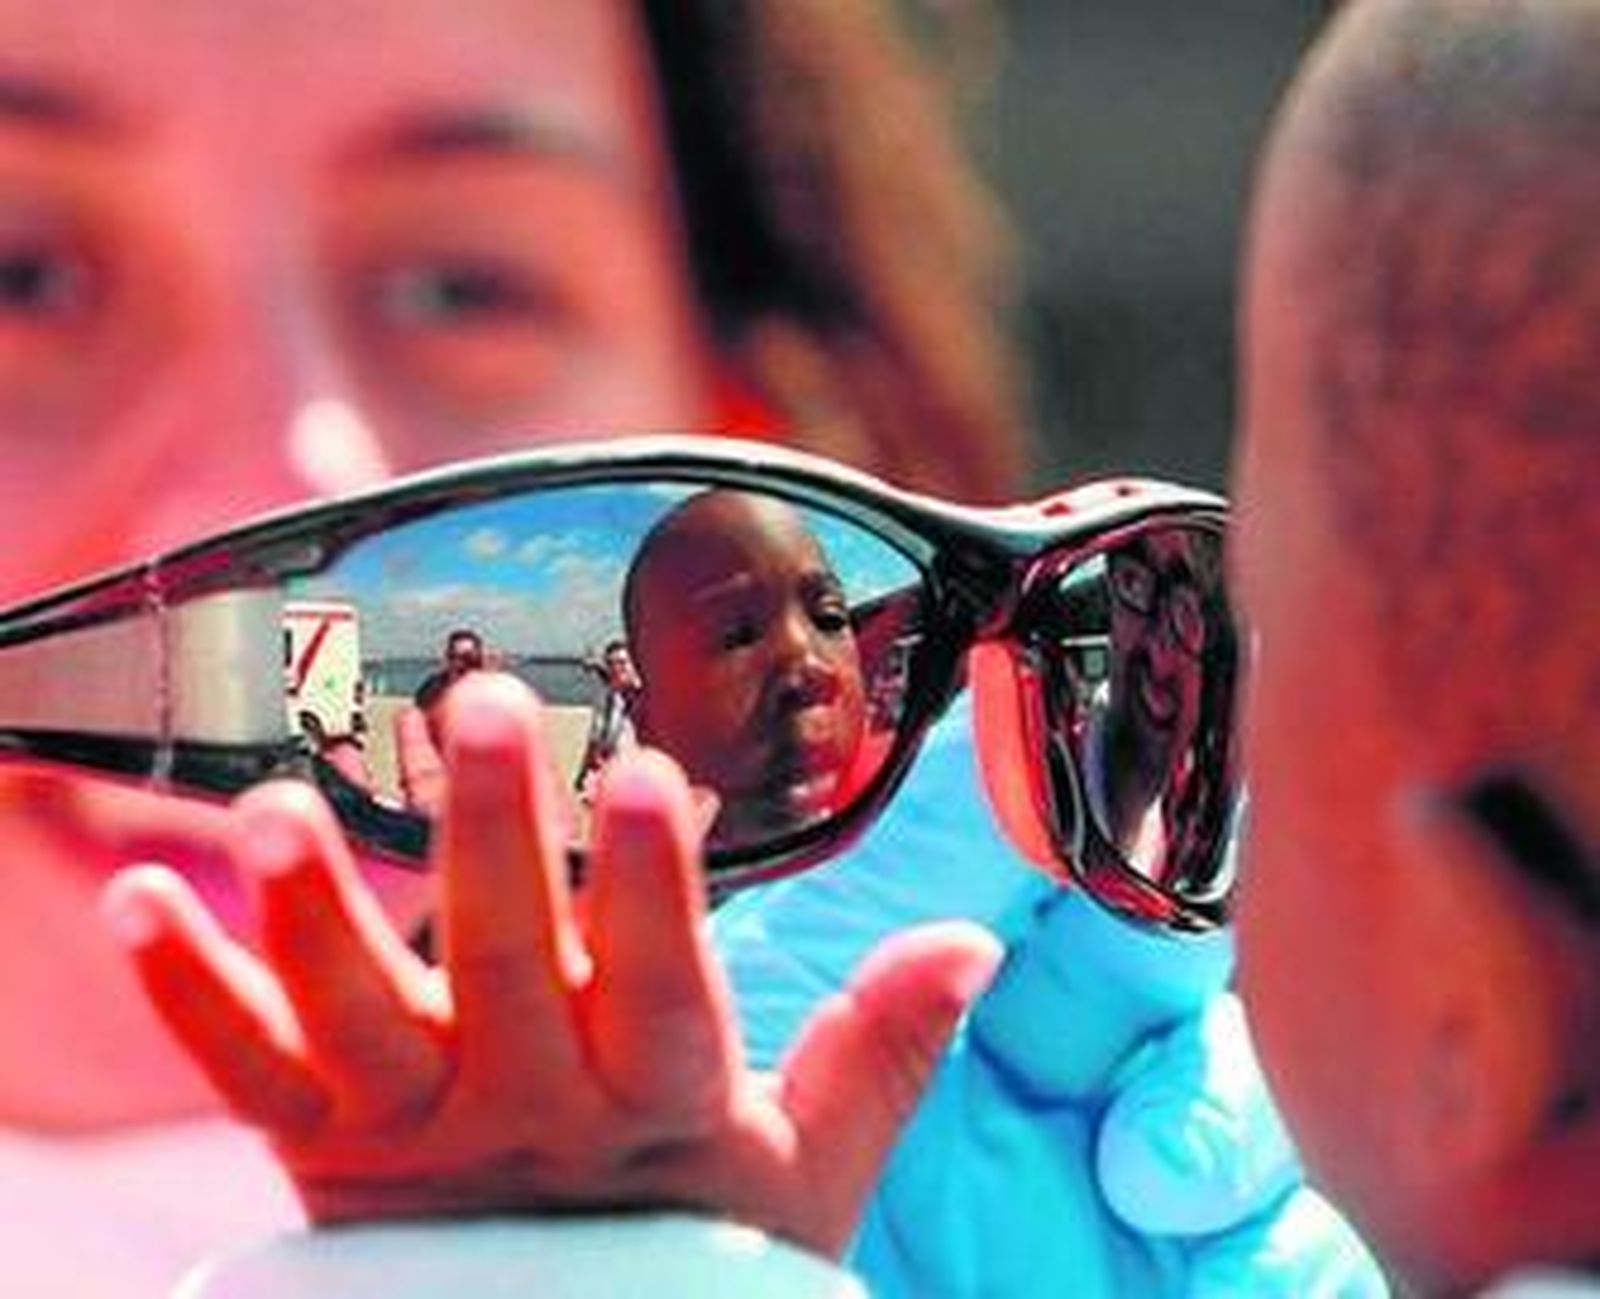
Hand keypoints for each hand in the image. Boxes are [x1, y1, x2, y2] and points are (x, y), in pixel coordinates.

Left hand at [101, 672, 999, 1257]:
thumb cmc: (686, 1243)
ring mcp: (405, 1129)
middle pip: (503, 974)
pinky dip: (187, 988)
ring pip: (352, 1021)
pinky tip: (138, 895)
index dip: (653, 889)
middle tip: (484, 708)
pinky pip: (240, 1069)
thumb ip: (881, 1050)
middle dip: (494, 843)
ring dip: (311, 916)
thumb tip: (967, 942)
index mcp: (648, 1103)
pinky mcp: (313, 1142)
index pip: (660, 988)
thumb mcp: (805, 1167)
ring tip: (270, 812)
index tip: (653, 774)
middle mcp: (519, 1112)